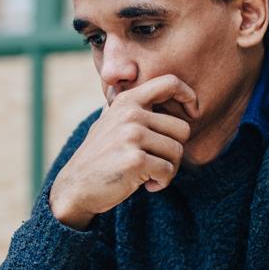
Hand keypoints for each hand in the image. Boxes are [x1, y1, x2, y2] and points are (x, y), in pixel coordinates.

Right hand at [49, 75, 196, 229]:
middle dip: (174, 151)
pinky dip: (161, 183)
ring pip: (177, 152)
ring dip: (168, 170)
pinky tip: (145, 185)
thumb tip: (154, 89)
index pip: (169, 82)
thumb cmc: (99, 156)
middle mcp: (130, 114)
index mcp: (127, 101)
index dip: (188, 95)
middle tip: (156, 162)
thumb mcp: (109, 122)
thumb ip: (129, 106)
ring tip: (148, 174)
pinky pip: (168, 171)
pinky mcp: (135, 160)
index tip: (192, 112)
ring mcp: (132, 136)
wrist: (76, 187)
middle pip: (182, 129)